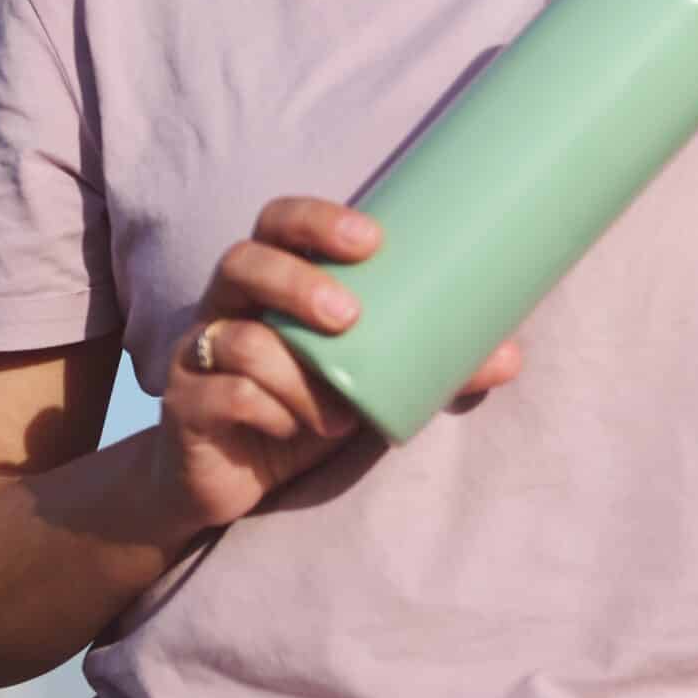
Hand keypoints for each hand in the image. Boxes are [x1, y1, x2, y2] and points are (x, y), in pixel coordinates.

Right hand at [149, 196, 525, 534]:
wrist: (232, 477)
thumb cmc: (306, 407)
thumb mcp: (369, 382)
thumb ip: (430, 366)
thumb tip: (512, 357)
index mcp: (272, 279)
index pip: (279, 222)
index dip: (317, 220)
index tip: (372, 240)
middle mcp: (228, 305)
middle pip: (243, 262)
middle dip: (297, 282)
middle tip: (350, 318)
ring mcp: (200, 352)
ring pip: (238, 339)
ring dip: (296, 376)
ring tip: (338, 414)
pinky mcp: (185, 405)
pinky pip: (220, 395)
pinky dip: (266, 411)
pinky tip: (291, 429)